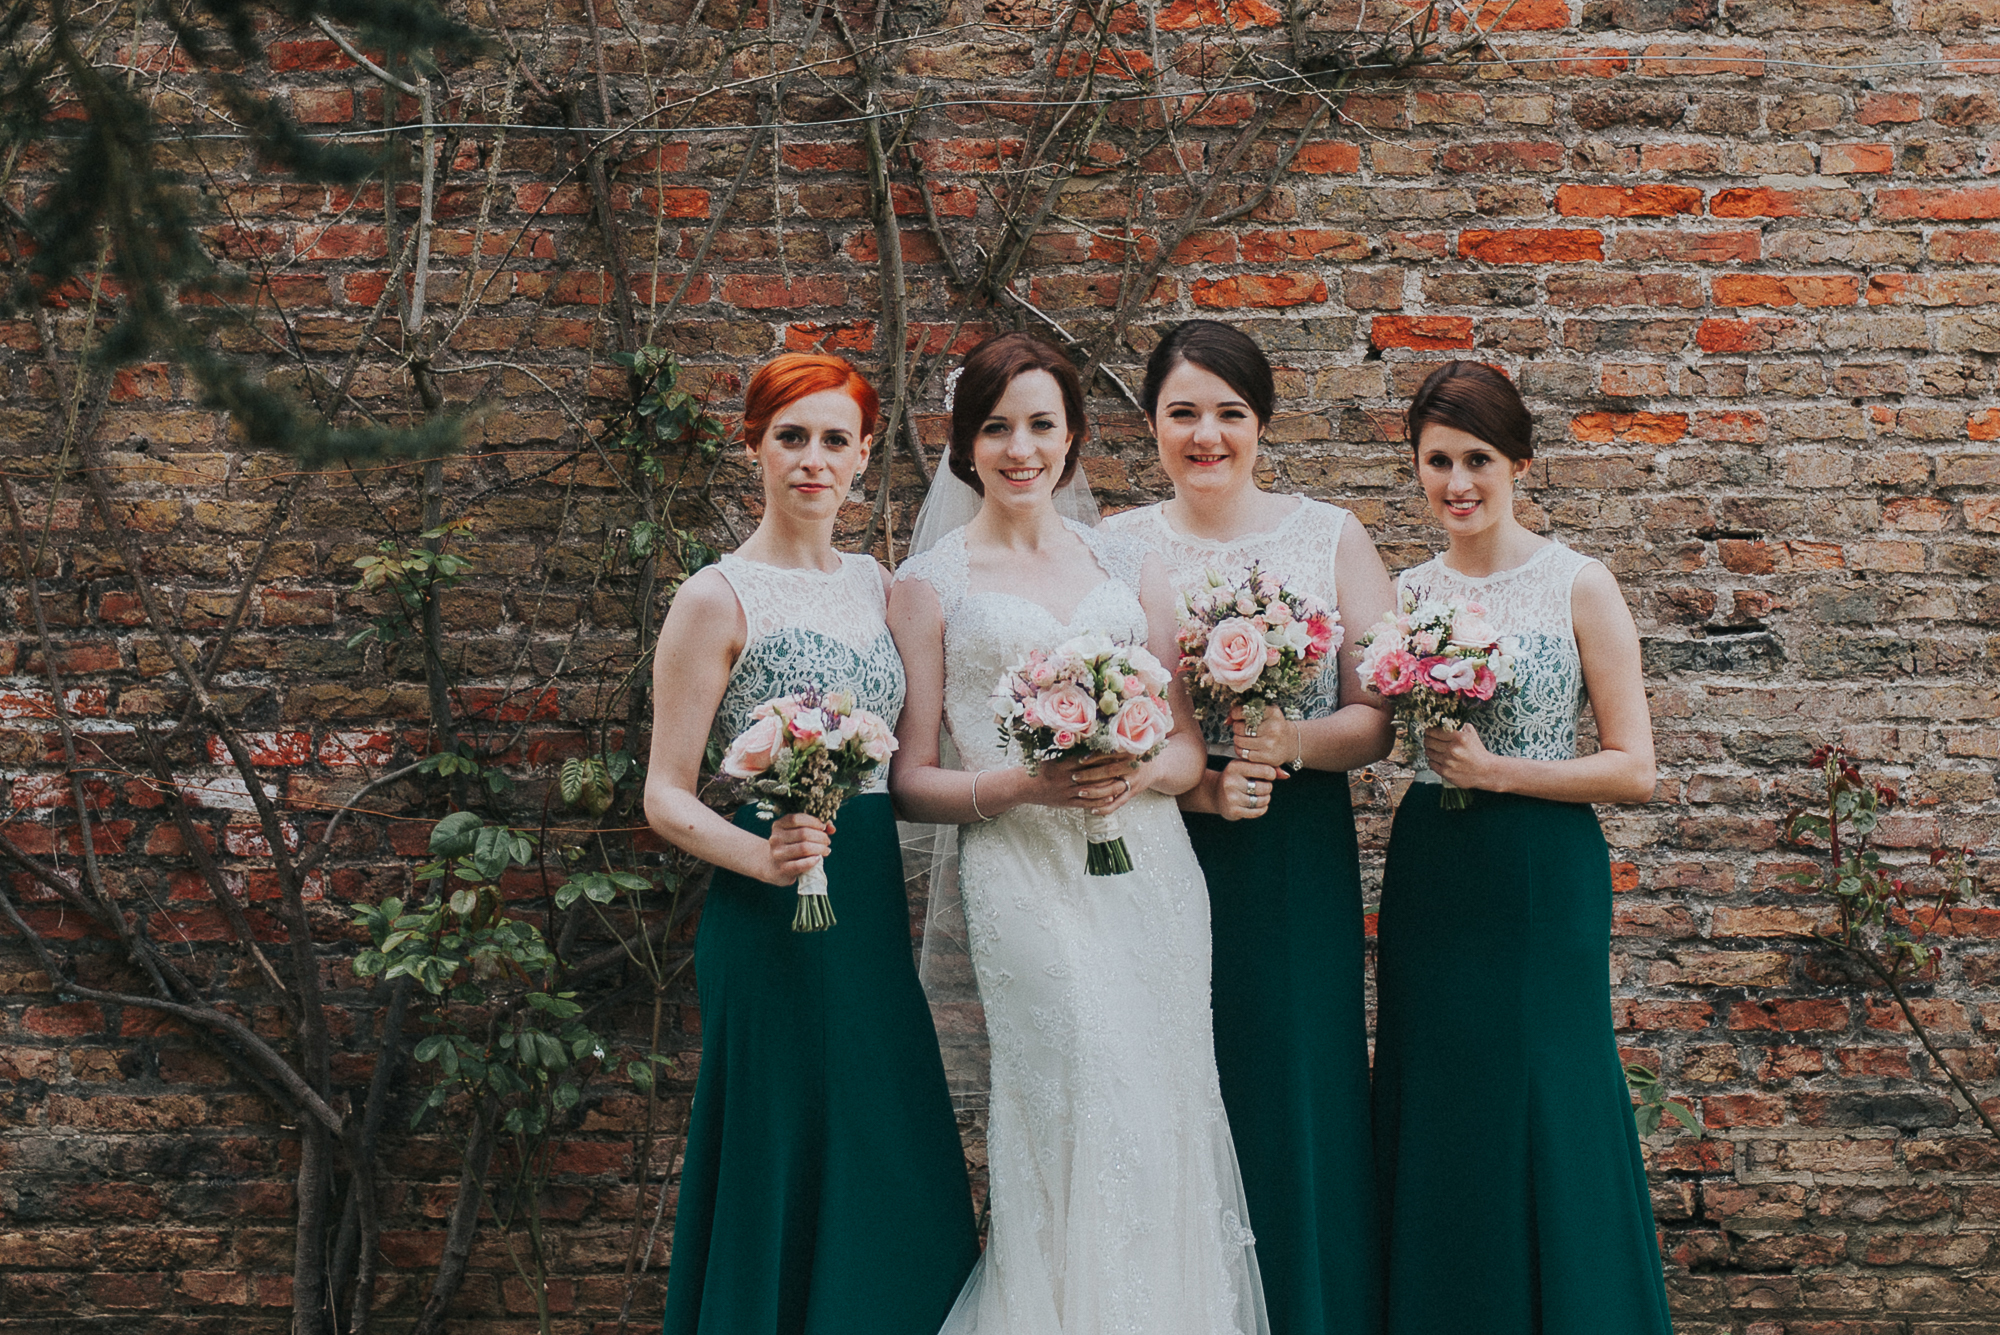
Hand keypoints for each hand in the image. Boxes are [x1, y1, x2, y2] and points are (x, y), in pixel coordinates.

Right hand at [759, 812, 831, 884]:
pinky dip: (812, 861)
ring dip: (820, 848)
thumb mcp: (798, 833)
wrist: (774, 866)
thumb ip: (816, 827)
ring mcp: (778, 854)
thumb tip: (831, 828)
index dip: (813, 821)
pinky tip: (818, 858)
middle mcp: (775, 838)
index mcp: (778, 825)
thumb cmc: (791, 846)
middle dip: (820, 836)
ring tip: (826, 850)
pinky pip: (801, 864)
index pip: (796, 819)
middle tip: (827, 841)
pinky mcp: (782, 868)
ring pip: (804, 848)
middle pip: (803, 833)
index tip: (823, 827)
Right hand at [1028, 752, 1143, 815]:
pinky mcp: (1066, 803)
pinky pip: (1086, 803)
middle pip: (1097, 772)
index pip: (1091, 757)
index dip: (1108, 753)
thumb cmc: (1040, 769)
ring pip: (1094, 789)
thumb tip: (1092, 744)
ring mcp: (1067, 791)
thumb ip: (1072, 753)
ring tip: (1126, 782)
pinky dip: (1100, 801)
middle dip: (1116, 768)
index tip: (1122, 749)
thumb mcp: (1055, 758)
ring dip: (1111, 786)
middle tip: (1132, 765)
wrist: (1023, 787)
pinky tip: (1111, 798)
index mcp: (1064, 762)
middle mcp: (1067, 776)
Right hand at [1217, 759, 1282, 821]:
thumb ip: (1268, 768)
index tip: (1267, 776)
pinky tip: (1256, 805)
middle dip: (1268, 788)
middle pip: (1266, 787)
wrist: (1215, 793)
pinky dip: (1261, 809)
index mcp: (1235, 766)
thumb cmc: (1238, 777)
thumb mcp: (1248, 767)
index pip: (1266, 770)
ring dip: (1265, 799)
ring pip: (1263, 800)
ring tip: (1259, 796)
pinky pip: (1258, 812)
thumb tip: (1286, 775)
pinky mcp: (1233, 810)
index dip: (1271, 774)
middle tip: (1261, 787)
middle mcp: (1231, 781)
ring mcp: (1231, 797)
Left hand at [1230, 704, 1300, 770]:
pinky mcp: (1267, 757)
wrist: (1291, 742)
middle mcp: (1273, 728)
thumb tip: (1226, 721)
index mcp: (1273, 713)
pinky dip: (1241, 750)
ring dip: (1237, 740)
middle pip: (1239, 728)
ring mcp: (1270, 744)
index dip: (1236, 714)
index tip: (1237, 716)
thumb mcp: (1264, 713)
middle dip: (1237, 728)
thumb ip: (1244, 712)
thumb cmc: (1273, 725)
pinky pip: (1243, 754)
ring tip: (1244, 738)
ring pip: (1239, 741)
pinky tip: (1247, 747)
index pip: (1245, 711)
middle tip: (1243, 729)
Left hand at [1423, 722, 1496, 790]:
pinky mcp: (1446, 772)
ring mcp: (1448, 762)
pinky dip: (1433, 760)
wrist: (1485, 771)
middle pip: (1428, 741)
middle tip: (1430, 739)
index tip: (1429, 731)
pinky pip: (1430, 763)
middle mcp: (1453, 749)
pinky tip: (1439, 759)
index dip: (1429, 730)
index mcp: (1459, 737)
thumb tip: (1441, 720)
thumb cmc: (1477, 751)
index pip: (1433, 731)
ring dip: (1430, 750)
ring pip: (1428, 752)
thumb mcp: (1471, 733)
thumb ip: (1457, 725)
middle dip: (1428, 739)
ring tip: (1436, 750)